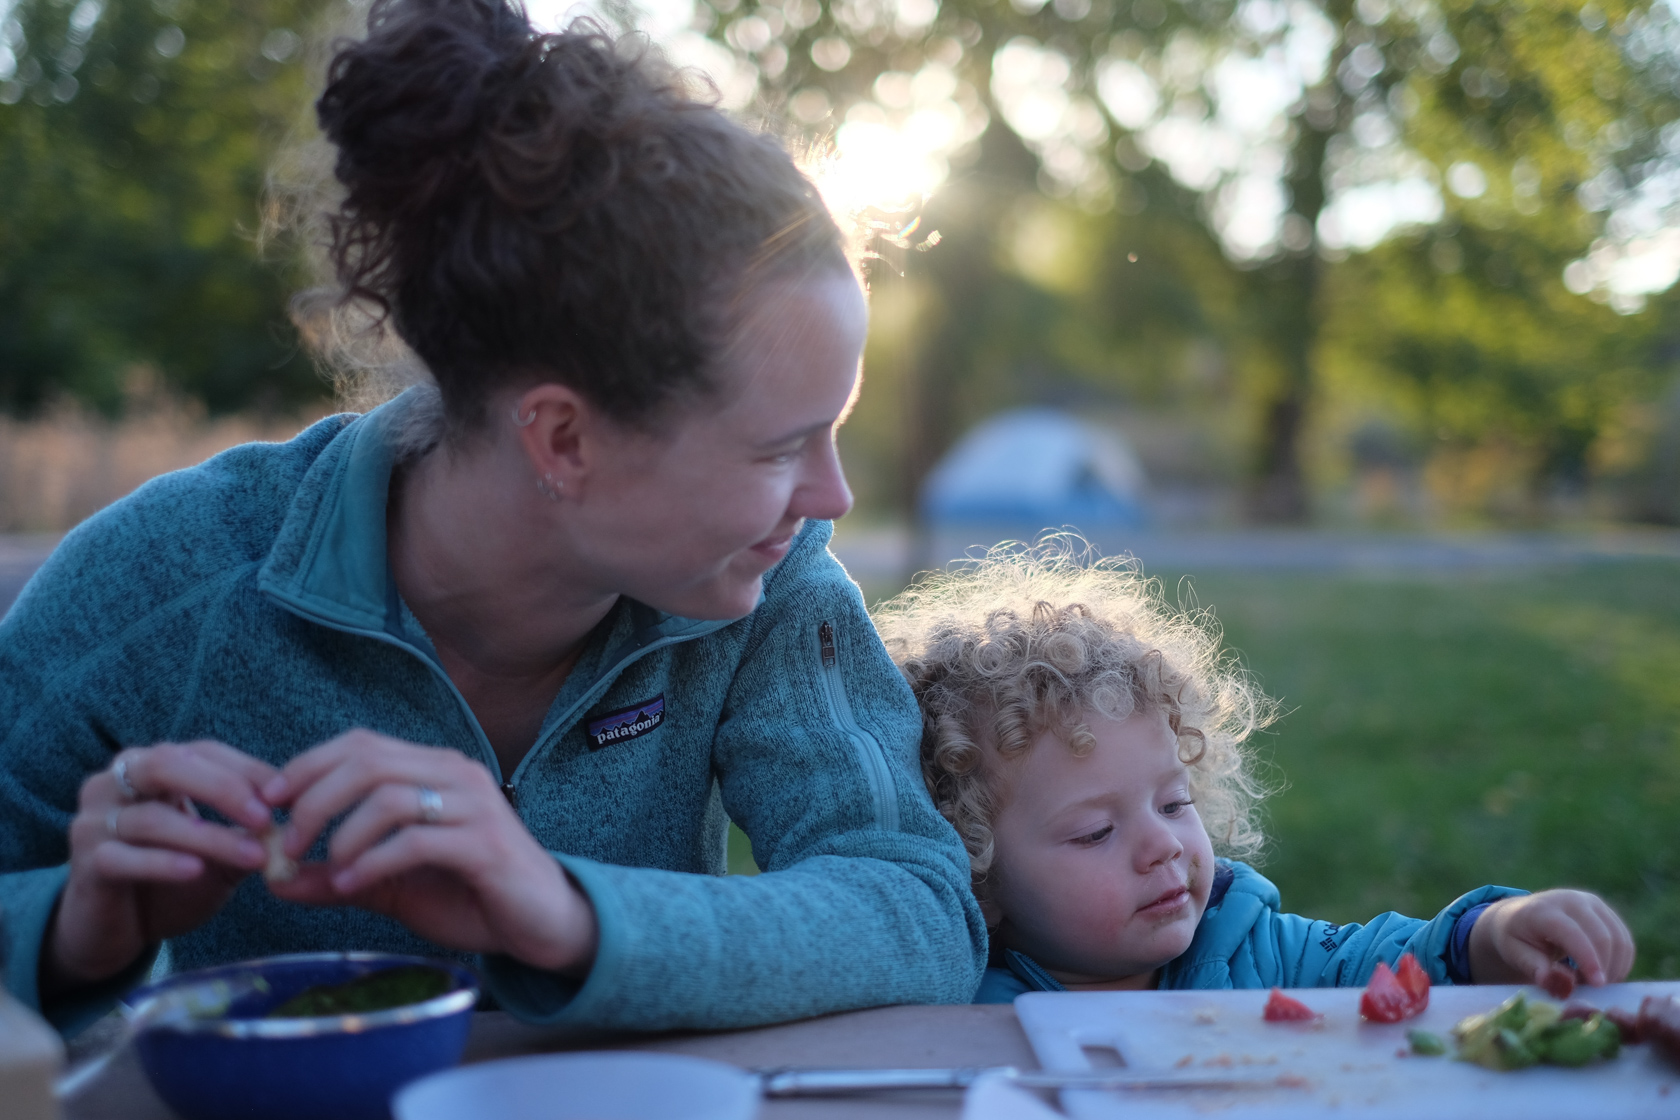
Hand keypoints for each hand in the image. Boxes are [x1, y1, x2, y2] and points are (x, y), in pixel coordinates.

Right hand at [45, 742, 275, 994]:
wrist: (117, 932)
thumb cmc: (172, 881)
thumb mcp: (219, 855)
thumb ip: (248, 835)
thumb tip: (293, 821)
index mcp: (150, 768)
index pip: (202, 752)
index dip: (246, 769)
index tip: (285, 795)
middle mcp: (114, 783)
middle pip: (168, 765)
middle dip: (222, 788)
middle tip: (265, 818)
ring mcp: (94, 822)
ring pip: (152, 818)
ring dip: (209, 837)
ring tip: (253, 857)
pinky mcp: (84, 863)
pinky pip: (123, 857)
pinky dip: (164, 862)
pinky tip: (197, 871)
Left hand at [261, 730, 596, 973]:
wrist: (543, 924)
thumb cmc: (471, 896)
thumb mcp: (393, 885)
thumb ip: (339, 877)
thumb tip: (274, 881)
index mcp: (434, 769)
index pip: (360, 744)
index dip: (307, 766)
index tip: (268, 802)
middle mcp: (456, 774)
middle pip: (368, 761)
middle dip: (315, 799)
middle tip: (285, 842)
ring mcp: (475, 805)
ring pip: (389, 796)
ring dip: (341, 834)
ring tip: (323, 869)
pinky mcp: (485, 843)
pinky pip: (415, 840)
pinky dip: (372, 862)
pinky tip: (350, 884)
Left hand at [1468, 890, 1635, 989]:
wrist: (1519, 916)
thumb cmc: (1515, 940)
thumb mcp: (1514, 954)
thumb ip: (1535, 968)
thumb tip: (1558, 984)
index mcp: (1543, 910)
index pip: (1572, 933)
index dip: (1588, 959)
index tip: (1598, 985)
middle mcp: (1570, 900)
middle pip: (1602, 936)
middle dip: (1604, 968)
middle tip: (1591, 991)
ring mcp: (1591, 903)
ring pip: (1619, 939)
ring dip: (1615, 968)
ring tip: (1592, 984)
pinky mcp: (1605, 911)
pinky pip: (1625, 940)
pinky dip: (1621, 962)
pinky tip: (1604, 975)